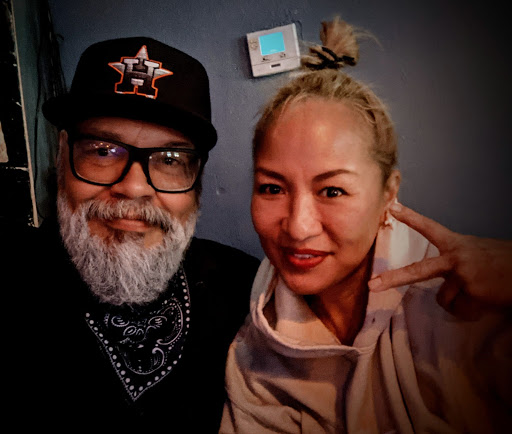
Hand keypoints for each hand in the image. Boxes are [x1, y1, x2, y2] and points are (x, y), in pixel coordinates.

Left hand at [368, 202, 511, 319]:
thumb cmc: (504, 263)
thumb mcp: (478, 252)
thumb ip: (457, 260)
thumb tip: (445, 281)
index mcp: (457, 244)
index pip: (429, 228)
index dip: (410, 217)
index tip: (390, 207)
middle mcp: (456, 258)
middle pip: (417, 271)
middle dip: (392, 278)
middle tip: (371, 285)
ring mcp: (463, 276)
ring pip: (444, 299)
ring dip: (460, 301)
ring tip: (481, 291)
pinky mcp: (473, 293)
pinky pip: (460, 311)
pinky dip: (471, 311)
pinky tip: (486, 301)